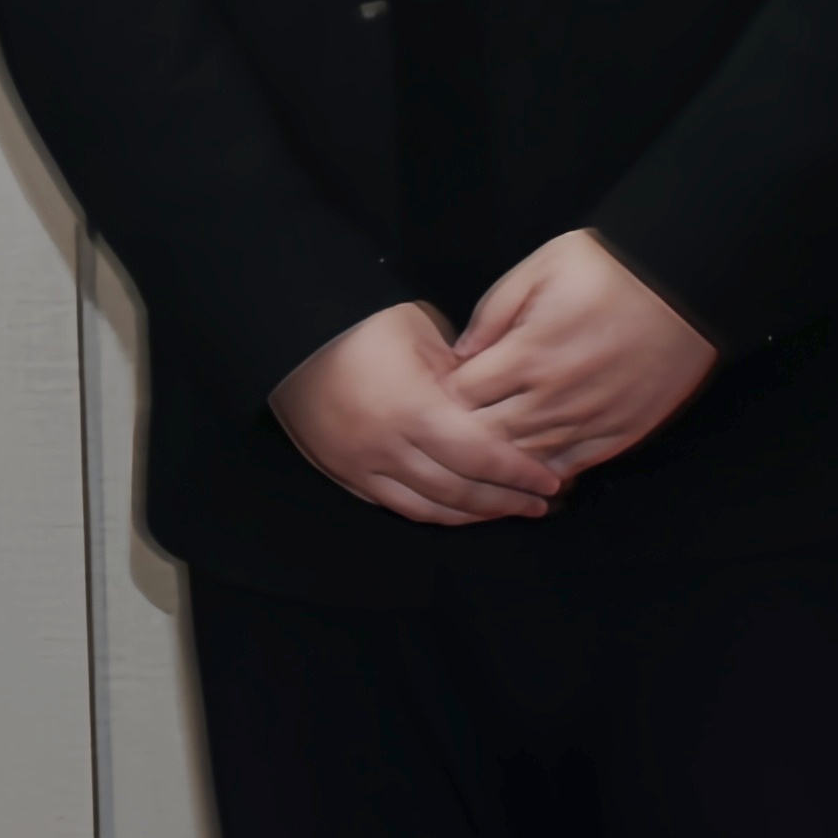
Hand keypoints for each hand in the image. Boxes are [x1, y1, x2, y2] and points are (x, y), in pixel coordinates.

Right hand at [272, 303, 567, 527]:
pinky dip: (433, 512)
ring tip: (505, 511)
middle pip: (459, 491)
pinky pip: (396, 506)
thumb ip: (460, 375)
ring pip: (429, 508)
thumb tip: (494, 406)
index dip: (518, 472)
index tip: (549, 480)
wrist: (288, 333)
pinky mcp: (344, 473)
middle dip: (505, 501)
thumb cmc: (360, 323)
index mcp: (413, 408)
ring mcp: (362, 466)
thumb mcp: (420, 333)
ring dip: (472, 515)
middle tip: (539, 503)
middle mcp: (388, 447)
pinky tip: (456, 510)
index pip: (480, 455)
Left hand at [442, 231, 717, 479]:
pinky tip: (531, 466)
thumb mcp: (538, 268)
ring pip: (527, 458)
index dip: (445, 394)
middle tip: (453, 425)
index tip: (441, 388)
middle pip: (489, 435)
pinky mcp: (620, 434)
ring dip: (503, 457)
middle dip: (464, 432)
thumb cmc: (606, 268)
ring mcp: (590, 420)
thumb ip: (493, 312)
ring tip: (484, 451)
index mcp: (529, 353)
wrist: (682, 285)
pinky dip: (546, 470)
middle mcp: (556, 396)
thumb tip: (461, 353)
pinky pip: (571, 467)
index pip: (464, 395)